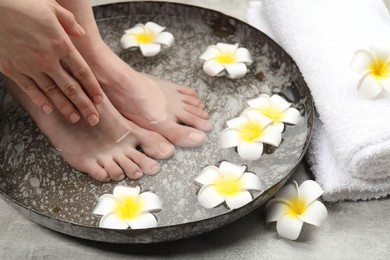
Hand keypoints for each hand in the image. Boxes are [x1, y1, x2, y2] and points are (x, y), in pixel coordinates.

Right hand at [0, 0, 102, 124]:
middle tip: (94, 119)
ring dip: (65, 107)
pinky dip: (40, 100)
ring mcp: (29, 66)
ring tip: (76, 119)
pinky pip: (30, 89)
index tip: (99, 100)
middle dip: (84, 105)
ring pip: (52, 92)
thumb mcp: (51, 7)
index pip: (82, 71)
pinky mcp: (12, 70)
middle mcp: (48, 59)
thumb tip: (81, 34)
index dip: (92, 87)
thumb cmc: (21, 4)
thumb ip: (69, 22)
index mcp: (60, 44)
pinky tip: (49, 110)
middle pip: (71, 87)